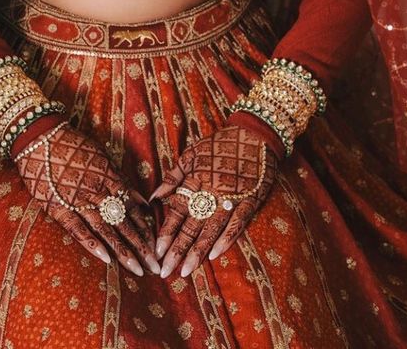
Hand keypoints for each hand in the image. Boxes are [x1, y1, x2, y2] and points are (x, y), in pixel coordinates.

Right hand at [16, 123, 158, 275]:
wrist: (40, 138)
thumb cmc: (73, 145)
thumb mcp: (102, 156)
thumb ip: (121, 181)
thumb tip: (142, 201)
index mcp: (110, 178)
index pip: (134, 208)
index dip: (146, 229)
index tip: (157, 246)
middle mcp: (98, 191)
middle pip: (124, 223)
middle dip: (141, 247)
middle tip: (155, 266)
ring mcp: (79, 201)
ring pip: (106, 230)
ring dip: (123, 251)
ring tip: (138, 270)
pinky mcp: (59, 208)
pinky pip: (78, 230)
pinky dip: (92, 244)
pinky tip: (106, 259)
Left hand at [150, 125, 276, 277]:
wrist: (253, 134)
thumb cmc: (219, 144)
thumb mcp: (191, 154)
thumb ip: (173, 177)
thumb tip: (153, 198)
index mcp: (195, 180)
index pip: (177, 211)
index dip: (166, 232)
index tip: (156, 250)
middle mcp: (211, 191)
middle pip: (191, 225)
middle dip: (177, 249)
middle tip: (164, 271)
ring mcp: (231, 197)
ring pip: (211, 229)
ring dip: (197, 251)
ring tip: (186, 270)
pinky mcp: (250, 201)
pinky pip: (237, 224)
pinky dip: (226, 239)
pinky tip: (214, 255)